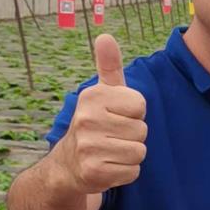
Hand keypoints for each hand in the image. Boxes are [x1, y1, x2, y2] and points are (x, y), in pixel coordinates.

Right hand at [57, 33, 147, 191]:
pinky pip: (132, 172)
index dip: (134, 113)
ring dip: (129, 155)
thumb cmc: (94, 123)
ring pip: (139, 152)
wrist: (68, 164)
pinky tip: (108, 166)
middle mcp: (87, 119)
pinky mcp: (93, 172)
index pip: (140, 104)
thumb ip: (109, 66)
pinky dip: (125, 173)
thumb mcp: (101, 93)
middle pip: (142, 130)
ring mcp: (89, 147)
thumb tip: (105, 36)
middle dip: (132, 136)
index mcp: (92, 96)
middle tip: (112, 137)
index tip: (116, 116)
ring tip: (110, 151)